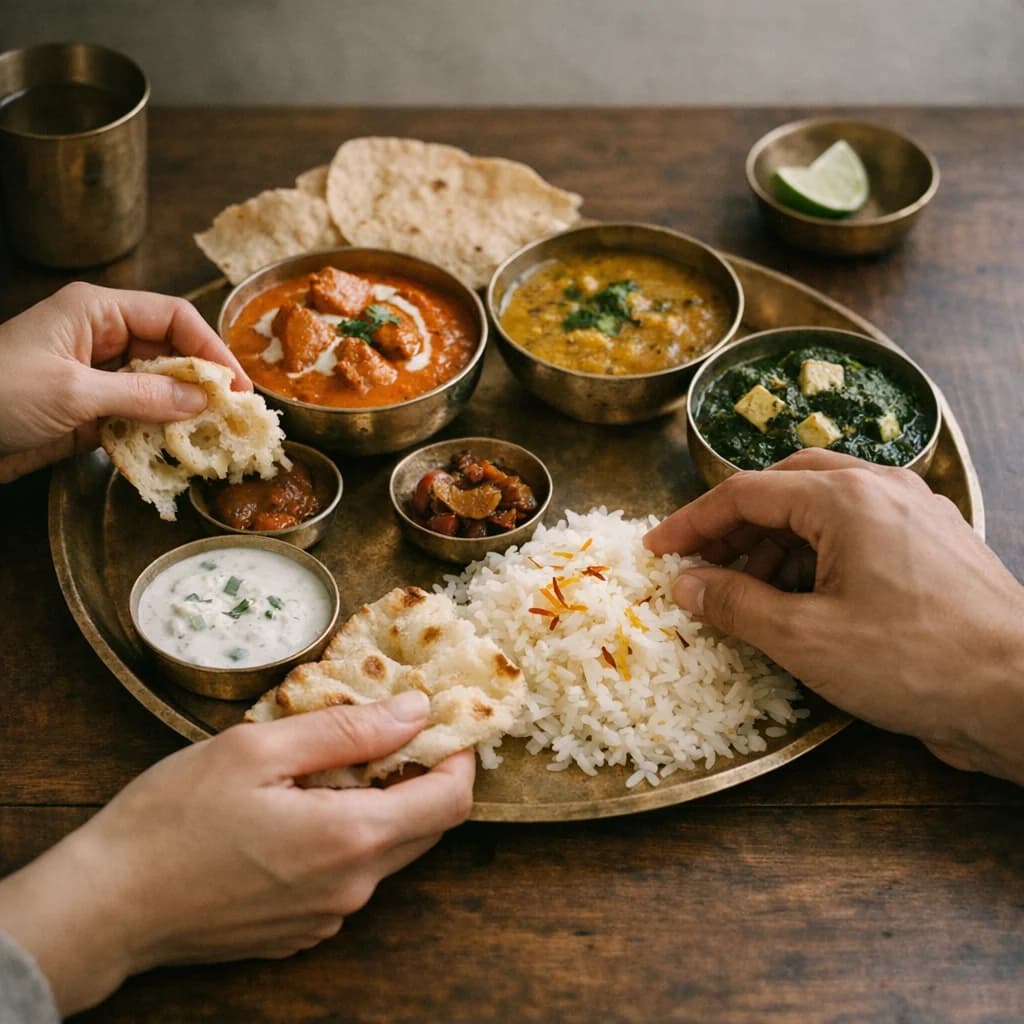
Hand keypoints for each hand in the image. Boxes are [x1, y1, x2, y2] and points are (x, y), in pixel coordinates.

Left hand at [0, 281, 249, 481]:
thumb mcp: (74, 392)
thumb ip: (143, 396)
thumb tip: (202, 401)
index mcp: (96, 312)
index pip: (173, 317)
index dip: (210, 348)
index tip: (238, 385)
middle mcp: (102, 338)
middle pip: (172, 352)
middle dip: (203, 381)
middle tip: (233, 416)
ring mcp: (97, 376)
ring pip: (159, 387)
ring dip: (185, 411)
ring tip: (215, 436)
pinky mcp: (92, 412)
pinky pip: (140, 416)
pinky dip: (160, 432)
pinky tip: (180, 449)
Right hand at [0, 690, 474, 1014]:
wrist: (105, 908)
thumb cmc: (171, 819)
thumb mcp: (257, 750)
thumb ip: (347, 731)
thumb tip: (415, 711)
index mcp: (350, 840)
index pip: (450, 802)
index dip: (458, 756)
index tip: (444, 721)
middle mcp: (351, 889)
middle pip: (426, 828)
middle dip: (422, 776)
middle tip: (389, 731)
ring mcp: (326, 918)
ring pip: (386, 851)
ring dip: (381, 806)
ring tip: (333, 764)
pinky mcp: (299, 932)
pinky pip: (348, 877)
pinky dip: (346, 838)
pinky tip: (299, 810)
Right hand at [644, 449, 1023, 782]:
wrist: (1023, 695)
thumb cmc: (915, 662)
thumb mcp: (805, 637)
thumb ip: (734, 603)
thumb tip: (685, 584)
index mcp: (847, 498)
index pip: (744, 493)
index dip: (691, 523)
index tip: (657, 551)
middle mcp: (882, 488)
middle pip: (782, 487)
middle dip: (733, 526)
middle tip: (699, 566)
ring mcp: (912, 513)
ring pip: (820, 507)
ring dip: (773, 542)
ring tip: (745, 592)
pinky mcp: (931, 544)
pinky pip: (855, 531)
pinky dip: (814, 554)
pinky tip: (800, 598)